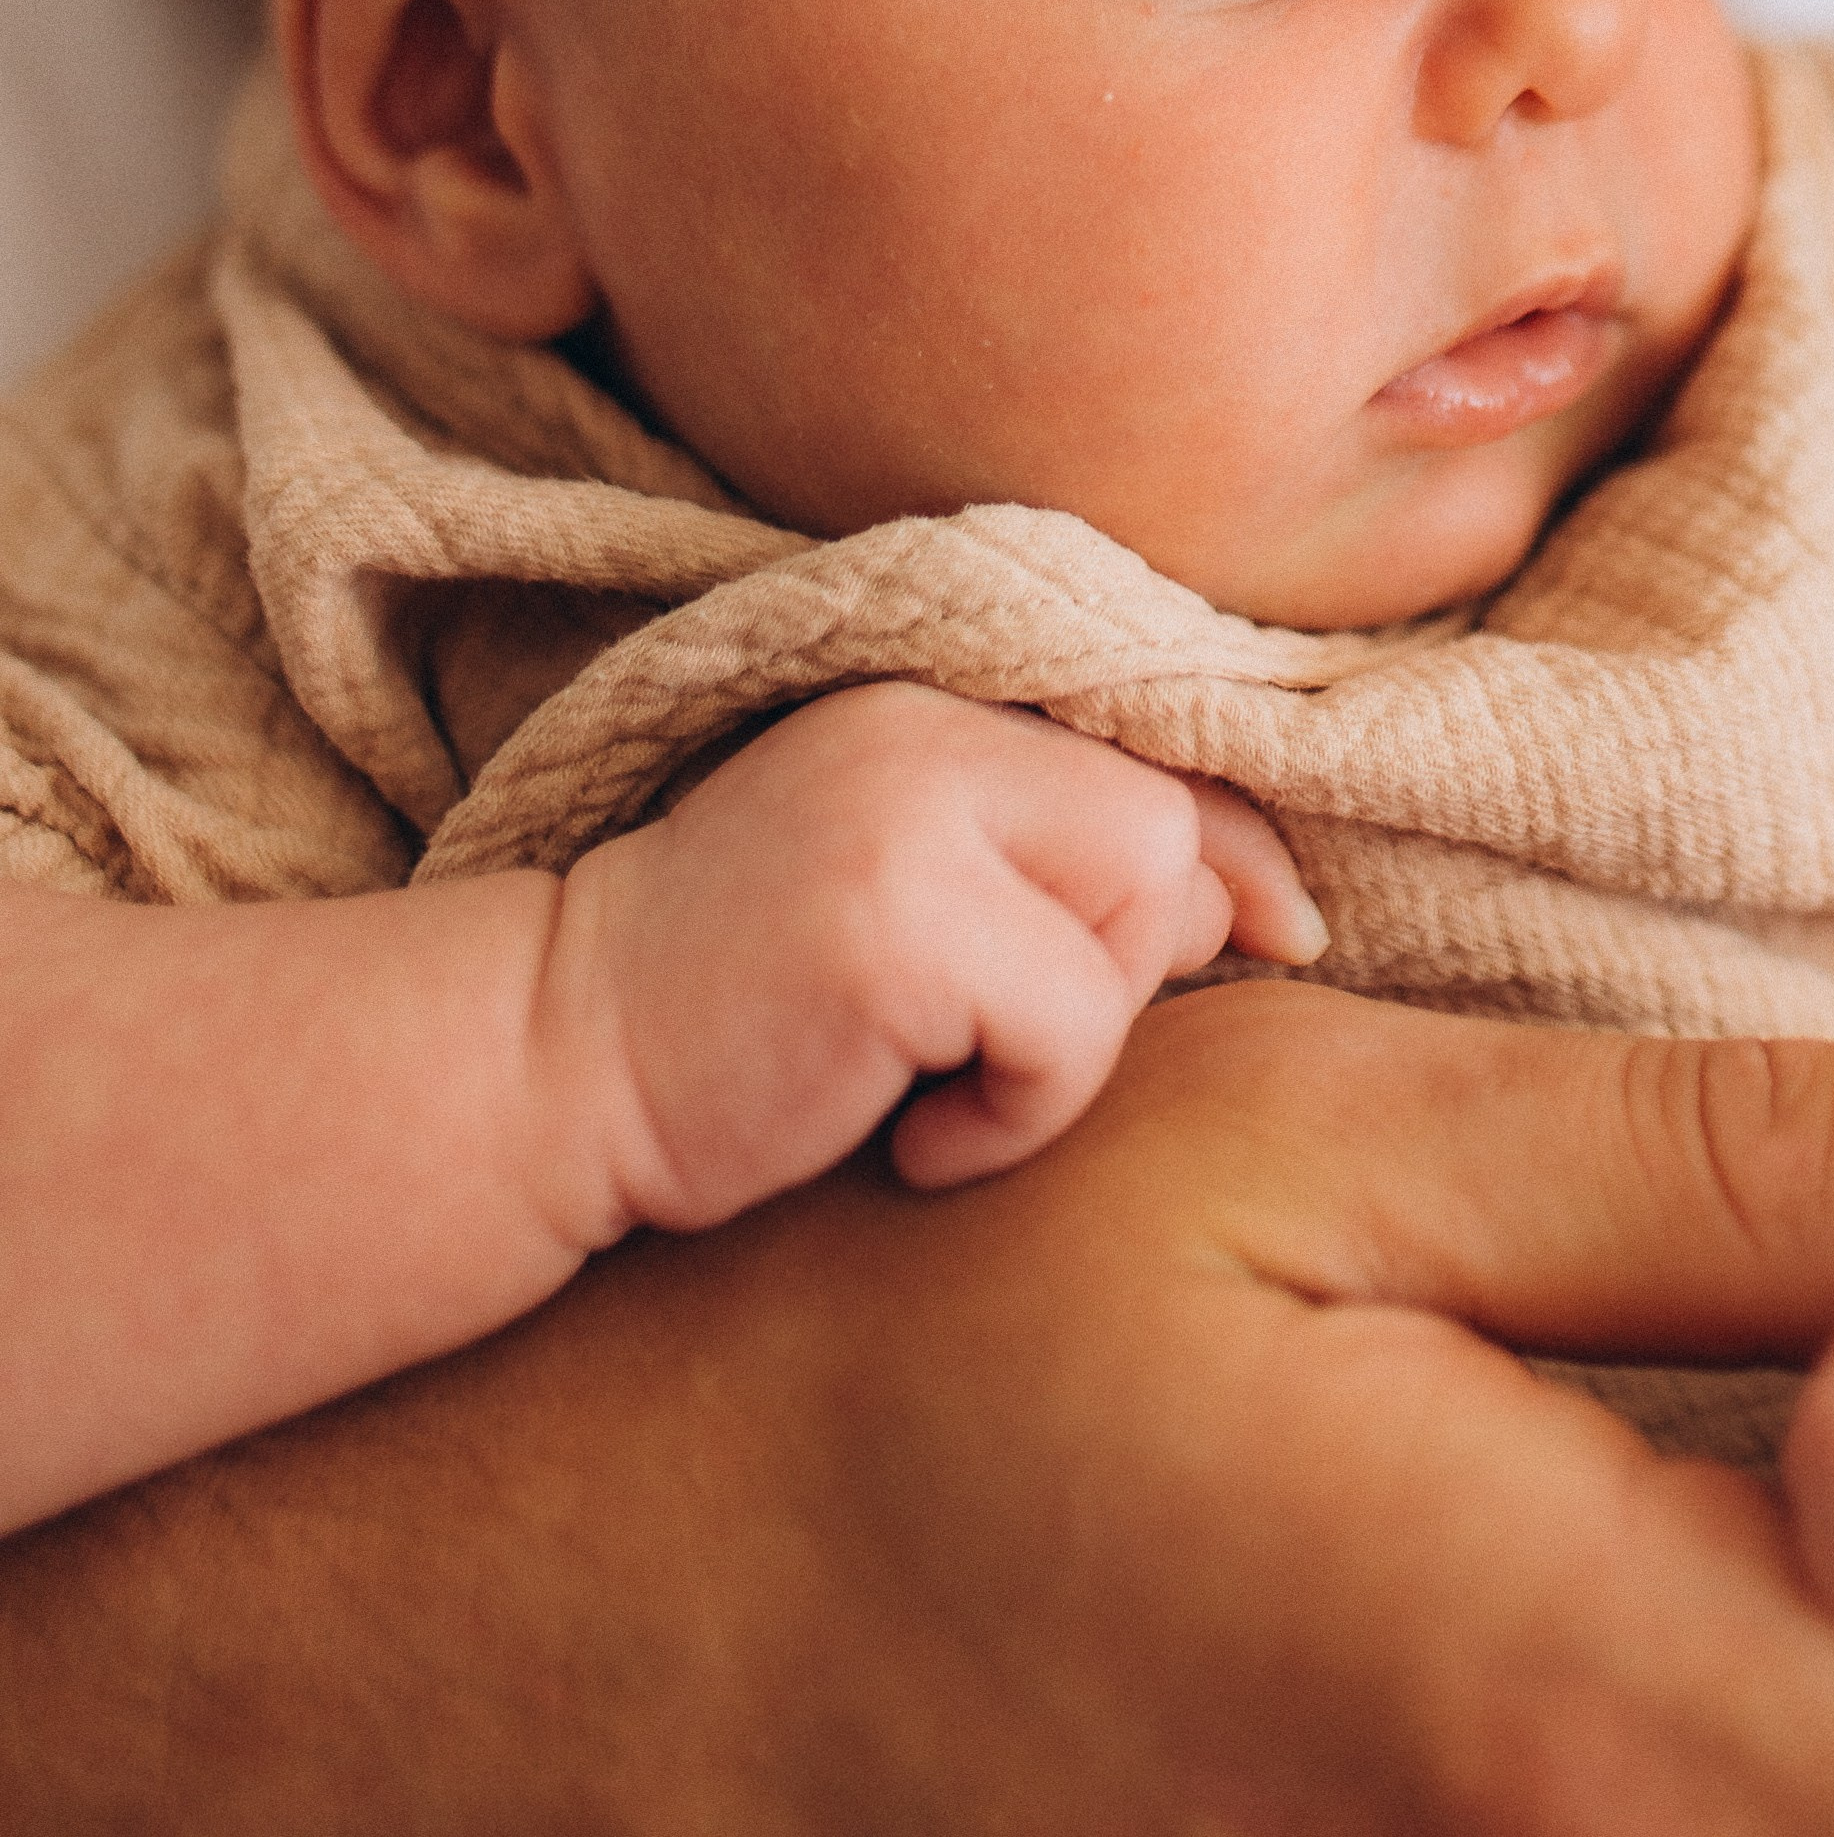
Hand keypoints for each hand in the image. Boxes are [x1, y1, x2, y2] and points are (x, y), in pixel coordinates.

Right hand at [534, 679, 1324, 1219]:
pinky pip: (1069, 1028)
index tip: (1286, 930)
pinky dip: (1012, 1114)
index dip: (1237, 848)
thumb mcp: (922, 909)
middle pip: (1165, 837)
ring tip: (926, 1085)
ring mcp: (904, 806)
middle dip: (1118, 972)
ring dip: (1060, 1051)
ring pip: (1132, 927)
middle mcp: (925, 721)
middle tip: (981, 1049)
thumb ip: (1068, 879)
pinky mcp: (891, 914)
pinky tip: (902, 1132)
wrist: (545, 1070)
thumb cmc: (746, 1018)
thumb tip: (1257, 908)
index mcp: (932, 704)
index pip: (1156, 745)